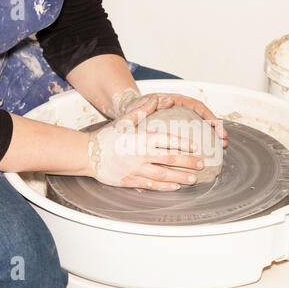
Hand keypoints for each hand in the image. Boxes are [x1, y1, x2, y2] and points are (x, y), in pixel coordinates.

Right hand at [87, 96, 204, 190]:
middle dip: (187, 163)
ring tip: (193, 179)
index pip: (167, 141)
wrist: (87, 154)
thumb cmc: (107, 137)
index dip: (183, 144)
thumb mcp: (124, 121)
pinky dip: (164, 186)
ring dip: (179, 178)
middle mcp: (141, 155)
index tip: (195, 147)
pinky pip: (150, 185)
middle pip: (169, 159)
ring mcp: (135, 170)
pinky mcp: (130, 181)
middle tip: (201, 164)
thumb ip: (141, 111)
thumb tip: (156, 100)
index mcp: (141, 139)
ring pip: (162, 175)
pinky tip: (175, 187)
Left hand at [125, 93, 227, 146]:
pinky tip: (204, 156)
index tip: (216, 125)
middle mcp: (182, 110)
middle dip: (216, 129)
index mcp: (177, 101)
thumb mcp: (143, 103)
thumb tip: (169, 101)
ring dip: (211, 138)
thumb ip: (154, 102)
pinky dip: (199, 145)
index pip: (197, 106)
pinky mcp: (178, 131)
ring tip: (221, 148)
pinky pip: (191, 137)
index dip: (208, 115)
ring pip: (200, 128)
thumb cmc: (137, 106)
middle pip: (203, 118)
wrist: (130, 111)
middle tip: (224, 140)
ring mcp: (181, 121)